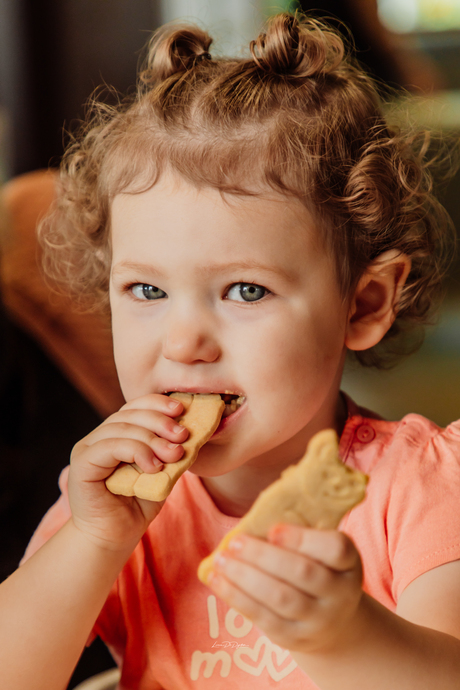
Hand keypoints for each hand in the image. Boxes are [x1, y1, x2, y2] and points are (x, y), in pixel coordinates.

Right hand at [68, 394, 188, 551]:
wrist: (114, 537)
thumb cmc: (137, 506)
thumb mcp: (161, 472)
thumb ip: (169, 452)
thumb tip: (189, 432)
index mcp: (116, 434)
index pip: (135, 407)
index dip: (157, 403)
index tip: (181, 409)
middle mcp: (99, 437)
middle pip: (129, 413)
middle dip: (160, 421)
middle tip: (182, 435)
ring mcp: (88, 448)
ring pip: (121, 428)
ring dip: (152, 439)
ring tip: (174, 454)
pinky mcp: (82, 464)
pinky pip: (110, 446)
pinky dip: (136, 451)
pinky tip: (153, 466)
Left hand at [206, 524, 362, 654]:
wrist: (333, 623)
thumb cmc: (318, 568)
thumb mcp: (322, 549)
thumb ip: (300, 532)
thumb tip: (256, 515)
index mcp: (349, 563)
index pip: (336, 549)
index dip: (302, 539)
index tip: (272, 529)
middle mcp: (340, 594)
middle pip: (301, 573)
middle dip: (263, 556)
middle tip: (235, 541)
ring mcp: (318, 620)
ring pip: (279, 597)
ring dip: (244, 576)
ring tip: (221, 559)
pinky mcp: (294, 638)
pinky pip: (263, 618)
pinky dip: (236, 596)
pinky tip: (218, 579)